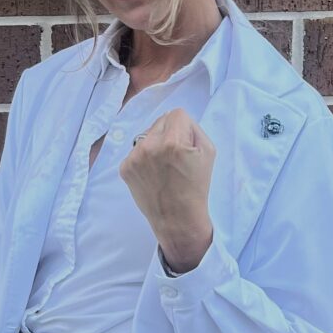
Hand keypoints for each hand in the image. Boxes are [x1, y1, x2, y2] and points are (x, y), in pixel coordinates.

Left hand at [119, 108, 214, 271]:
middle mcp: (149, 146)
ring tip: (163, 166)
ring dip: (155, 144)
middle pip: (160, 121)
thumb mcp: (208, 152)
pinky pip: (136, 151)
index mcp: (173, 142)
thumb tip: (176, 120)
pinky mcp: (125, 168)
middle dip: (169, 133)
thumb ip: (193, 129)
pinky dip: (144, 158)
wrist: (177, 218)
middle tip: (176, 156)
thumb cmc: (196, 186)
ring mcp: (134, 158)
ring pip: (146, 135)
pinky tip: (153, 173)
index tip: (186, 144)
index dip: (185, 127)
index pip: (177, 113)